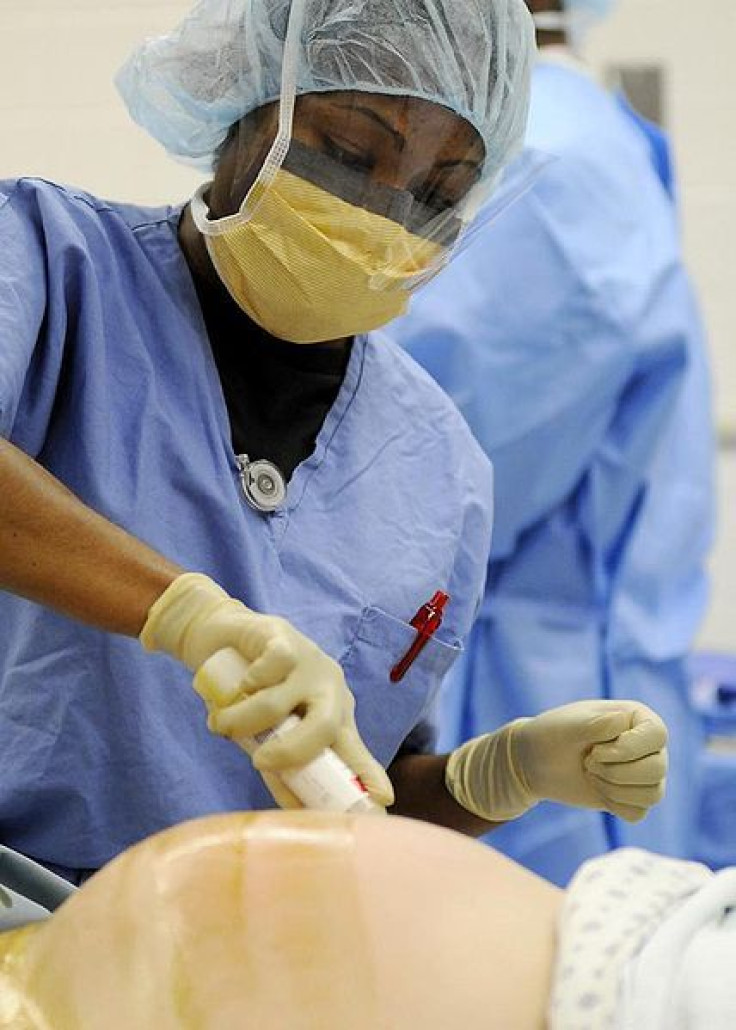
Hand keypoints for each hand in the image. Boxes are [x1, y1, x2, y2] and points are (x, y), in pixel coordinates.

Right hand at [140, 573, 393, 809]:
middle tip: (260, 763)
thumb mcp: (265, 734)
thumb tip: (292, 812)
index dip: (367, 773)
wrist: (220, 637)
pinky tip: (235, 685)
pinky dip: (244, 684)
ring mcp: (309, 661)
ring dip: (241, 721)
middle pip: (326, 725)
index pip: (354, 747)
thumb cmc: (248, 694)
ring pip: (278, 703)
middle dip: (294, 750)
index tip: (383, 799)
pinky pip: (266, 671)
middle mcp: (328, 687)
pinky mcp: (284, 637)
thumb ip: (280, 765)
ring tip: (220, 724)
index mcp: (332, 713)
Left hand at [445, 700, 667, 822]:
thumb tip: (625, 721)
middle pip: (657, 769)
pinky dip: (615, 805)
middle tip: (588, 762)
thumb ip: (598, 724)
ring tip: (590, 773)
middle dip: (616, 772)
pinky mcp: (632, 796)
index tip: (595, 750)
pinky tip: (597, 789)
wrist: (534, 760)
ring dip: (614, 789)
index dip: (629, 749)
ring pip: (652, 794)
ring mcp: (642, 771)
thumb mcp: (570, 725)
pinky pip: (639, 813)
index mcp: (636, 717)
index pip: (657, 735)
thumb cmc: (552, 734)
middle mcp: (647, 744)